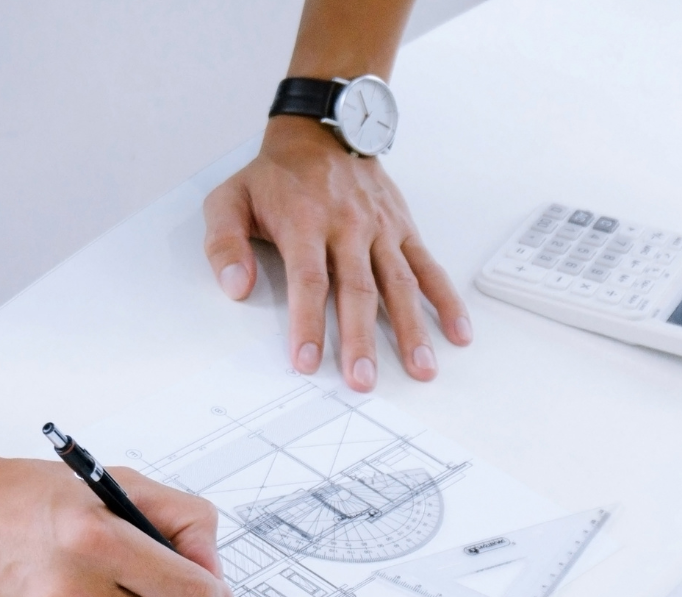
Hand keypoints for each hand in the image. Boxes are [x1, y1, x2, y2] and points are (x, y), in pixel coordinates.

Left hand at [204, 116, 471, 391]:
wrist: (322, 131)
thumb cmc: (274, 176)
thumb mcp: (230, 199)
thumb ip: (224, 244)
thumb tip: (234, 286)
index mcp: (304, 223)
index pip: (308, 281)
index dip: (308, 323)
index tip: (307, 361)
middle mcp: (347, 227)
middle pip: (357, 291)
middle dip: (360, 340)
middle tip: (362, 380)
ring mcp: (380, 230)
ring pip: (399, 284)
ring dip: (411, 329)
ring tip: (421, 369)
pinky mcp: (402, 229)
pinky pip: (427, 267)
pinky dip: (446, 299)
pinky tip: (457, 331)